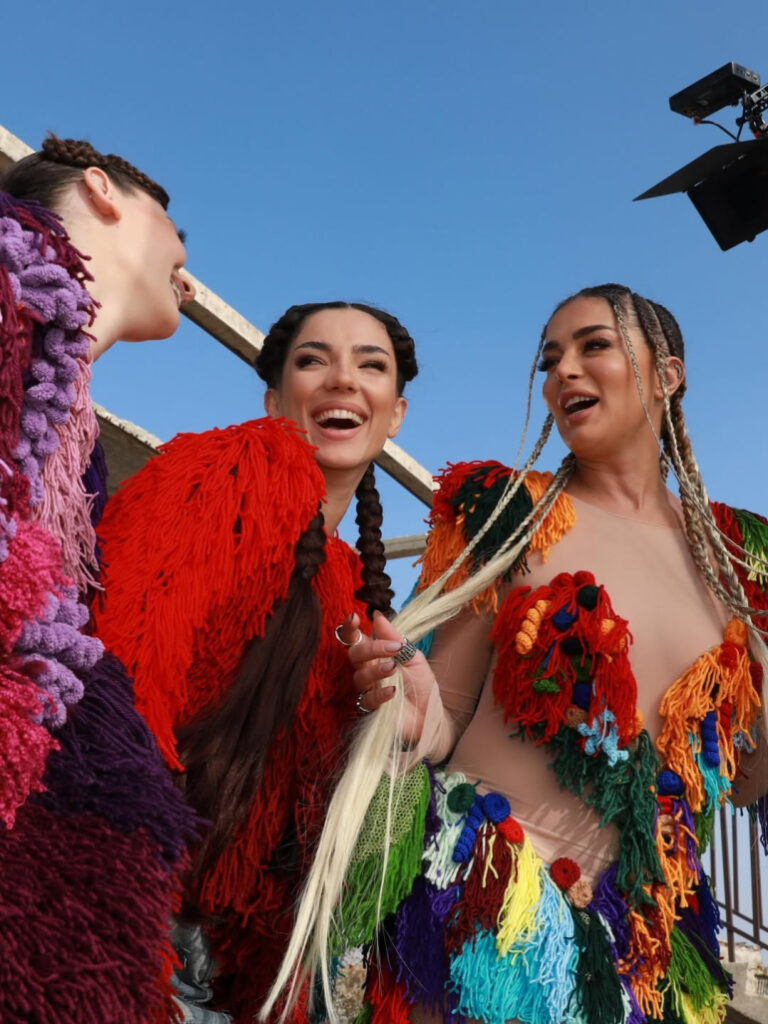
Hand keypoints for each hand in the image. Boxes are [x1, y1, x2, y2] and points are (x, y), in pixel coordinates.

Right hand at [341, 611, 436, 743]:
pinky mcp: (370, 709)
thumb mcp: (413, 656)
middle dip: (371, 649)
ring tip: (394, 668)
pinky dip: (380, 693)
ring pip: (360, 676)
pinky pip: (368, 699)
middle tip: (393, 649)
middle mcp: (366, 669)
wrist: (430, 712)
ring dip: (376, 670)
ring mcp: (367, 689)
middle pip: (355, 654)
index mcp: (374, 654)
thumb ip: (394, 637)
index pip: (355, 638)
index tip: (353, 618)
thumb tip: (377, 616)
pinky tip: (393, 691)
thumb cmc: (420, 683)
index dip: (350, 628)